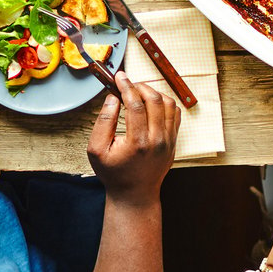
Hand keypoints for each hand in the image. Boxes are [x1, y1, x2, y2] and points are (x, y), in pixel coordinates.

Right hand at [88, 74, 180, 207]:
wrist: (135, 194)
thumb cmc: (114, 174)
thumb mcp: (97, 151)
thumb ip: (103, 122)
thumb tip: (113, 98)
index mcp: (138, 142)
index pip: (135, 104)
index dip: (126, 86)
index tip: (119, 77)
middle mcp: (158, 140)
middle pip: (154, 99)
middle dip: (139, 86)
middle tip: (127, 84)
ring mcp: (169, 140)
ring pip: (168, 103)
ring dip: (153, 92)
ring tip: (138, 94)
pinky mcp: (174, 140)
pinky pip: (175, 112)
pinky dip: (164, 102)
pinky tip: (151, 103)